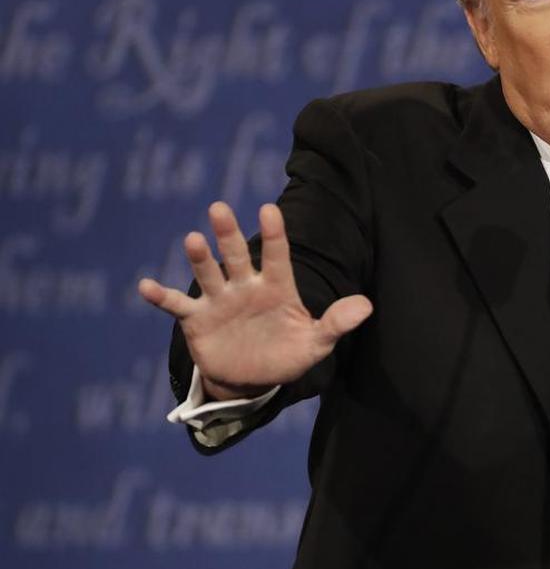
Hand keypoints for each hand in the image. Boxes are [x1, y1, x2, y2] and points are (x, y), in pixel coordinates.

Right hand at [138, 202, 372, 400]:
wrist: (253, 379)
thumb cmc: (287, 353)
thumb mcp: (316, 342)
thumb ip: (336, 323)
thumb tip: (366, 307)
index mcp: (277, 287)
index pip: (277, 255)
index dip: (273, 235)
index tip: (269, 211)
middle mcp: (246, 287)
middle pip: (236, 256)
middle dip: (228, 233)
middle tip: (220, 208)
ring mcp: (219, 300)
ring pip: (208, 273)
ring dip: (200, 258)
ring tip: (193, 240)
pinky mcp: (197, 320)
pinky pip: (176, 306)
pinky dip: (160, 296)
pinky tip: (144, 286)